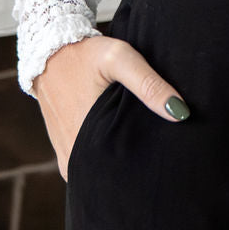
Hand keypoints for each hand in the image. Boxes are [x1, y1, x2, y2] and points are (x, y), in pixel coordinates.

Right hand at [32, 33, 189, 180]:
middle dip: (137, 169)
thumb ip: (148, 84)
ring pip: (100, 174)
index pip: (125, 175)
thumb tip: (180, 112)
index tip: (166, 158)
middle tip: (159, 153)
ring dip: (120, 165)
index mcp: (86, 143)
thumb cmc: (85, 54)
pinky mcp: (65, 154)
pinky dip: (105, 159)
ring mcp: (67, 160)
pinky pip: (89, 167)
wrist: (48, 51)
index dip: (149, 167)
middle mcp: (73, 159)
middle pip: (114, 177)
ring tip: (144, 148)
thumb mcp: (119, 59)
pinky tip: (124, 144)